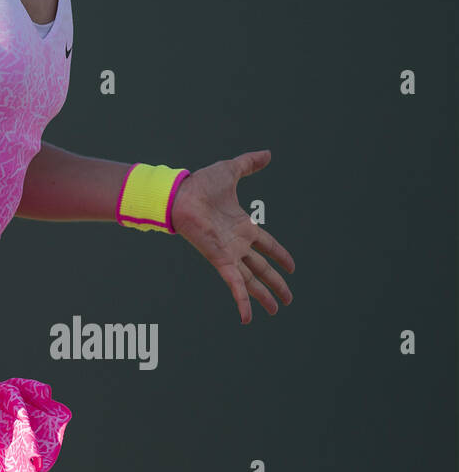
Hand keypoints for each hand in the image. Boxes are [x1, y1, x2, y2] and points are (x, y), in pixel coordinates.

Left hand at [170, 149, 294, 324]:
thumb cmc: (200, 185)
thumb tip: (267, 153)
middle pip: (262, 268)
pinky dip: (241, 301)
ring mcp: (228, 254)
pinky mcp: (219, 260)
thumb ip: (249, 163)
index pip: (267, 244)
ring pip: (251, 280)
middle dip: (276, 283)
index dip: (280, 255)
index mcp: (242, 226)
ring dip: (263, 296)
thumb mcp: (231, 171)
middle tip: (288, 299)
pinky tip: (248, 318)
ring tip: (276, 310)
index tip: (292, 267)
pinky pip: (234, 284)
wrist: (178, 194)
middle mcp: (237, 244)